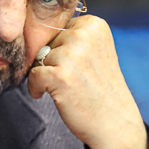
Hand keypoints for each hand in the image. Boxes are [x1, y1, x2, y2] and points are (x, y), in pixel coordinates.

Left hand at [27, 16, 148, 148]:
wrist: (115, 123)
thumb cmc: (100, 89)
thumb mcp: (95, 51)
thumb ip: (73, 37)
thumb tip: (33, 33)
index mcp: (94, 25)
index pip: (58, 27)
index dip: (61, 49)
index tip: (75, 65)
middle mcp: (84, 35)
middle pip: (47, 42)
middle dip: (52, 61)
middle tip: (73, 79)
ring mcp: (72, 55)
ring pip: (38, 58)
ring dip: (46, 75)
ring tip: (68, 88)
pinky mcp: (60, 75)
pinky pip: (33, 75)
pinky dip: (37, 88)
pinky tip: (55, 95)